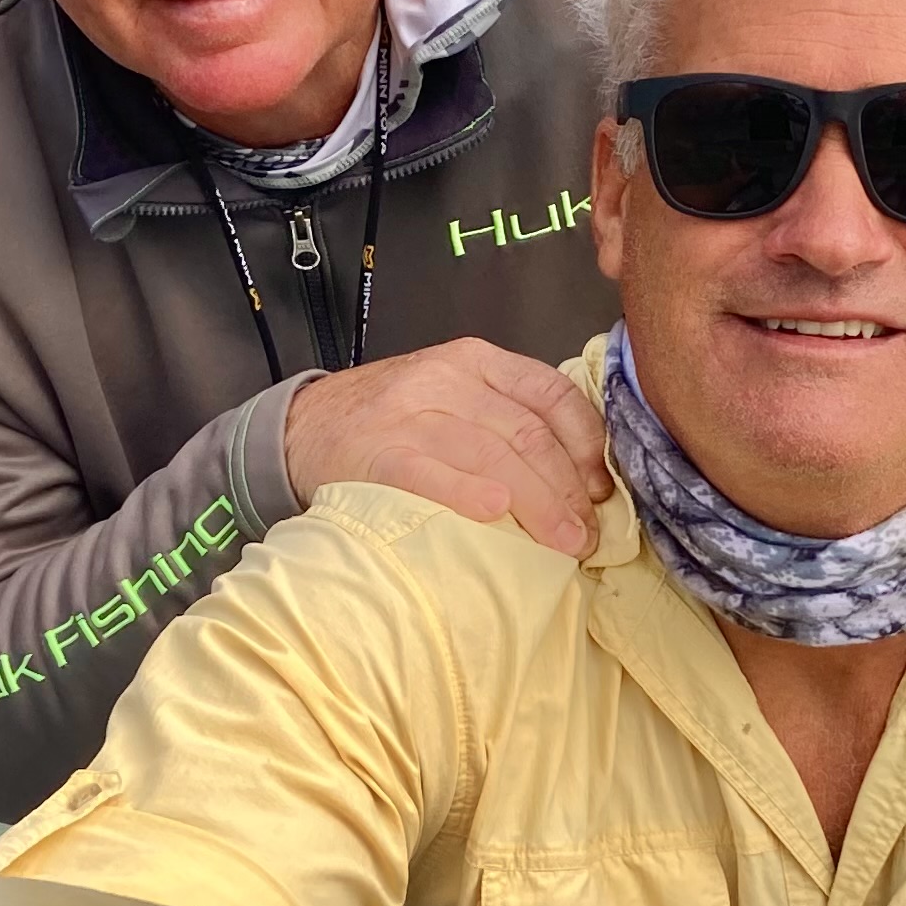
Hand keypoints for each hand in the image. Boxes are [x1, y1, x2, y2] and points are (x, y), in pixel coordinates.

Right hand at [281, 338, 606, 558]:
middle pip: (526, 434)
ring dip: (536, 505)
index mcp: (477, 361)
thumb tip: (584, 479)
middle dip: (567, 490)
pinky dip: (465, 494)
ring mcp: (410, 413)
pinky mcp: (377, 451)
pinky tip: (494, 515)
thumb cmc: (394, 421)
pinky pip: (429, 473)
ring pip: (490, 455)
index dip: (586, 444)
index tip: (601, 490)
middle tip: (587, 537)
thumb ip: (508, 418)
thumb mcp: (454, 396)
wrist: (304, 428)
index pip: (551, 394)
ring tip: (561, 545)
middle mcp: (447, 379)